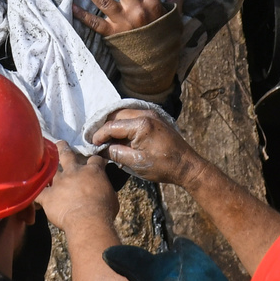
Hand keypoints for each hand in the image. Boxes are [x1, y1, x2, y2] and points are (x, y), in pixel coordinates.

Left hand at [36, 141, 118, 232]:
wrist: (88, 221)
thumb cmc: (104, 211)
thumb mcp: (111, 197)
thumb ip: (105, 189)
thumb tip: (103, 190)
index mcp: (92, 172)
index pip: (94, 160)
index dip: (94, 160)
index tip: (94, 162)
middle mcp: (74, 172)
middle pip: (67, 154)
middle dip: (63, 148)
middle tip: (60, 144)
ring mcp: (60, 182)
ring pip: (51, 168)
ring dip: (47, 165)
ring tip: (42, 162)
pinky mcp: (48, 196)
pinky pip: (37, 192)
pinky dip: (34, 192)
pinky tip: (29, 192)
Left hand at [73, 0, 185, 37]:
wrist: (156, 67)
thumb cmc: (165, 39)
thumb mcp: (175, 16)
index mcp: (153, 3)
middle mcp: (136, 10)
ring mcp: (122, 22)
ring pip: (103, 0)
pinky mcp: (112, 34)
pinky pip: (94, 23)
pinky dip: (82, 15)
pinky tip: (72, 6)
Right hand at [91, 109, 207, 189]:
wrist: (187, 166)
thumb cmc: (163, 166)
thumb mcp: (135, 163)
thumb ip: (115, 153)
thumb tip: (100, 149)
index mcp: (140, 124)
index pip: (112, 126)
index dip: (99, 136)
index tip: (92, 145)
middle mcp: (146, 114)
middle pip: (116, 116)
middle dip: (105, 127)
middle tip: (97, 140)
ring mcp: (152, 114)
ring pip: (125, 114)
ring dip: (114, 124)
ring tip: (107, 138)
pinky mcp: (156, 118)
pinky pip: (134, 116)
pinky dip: (124, 123)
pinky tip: (120, 135)